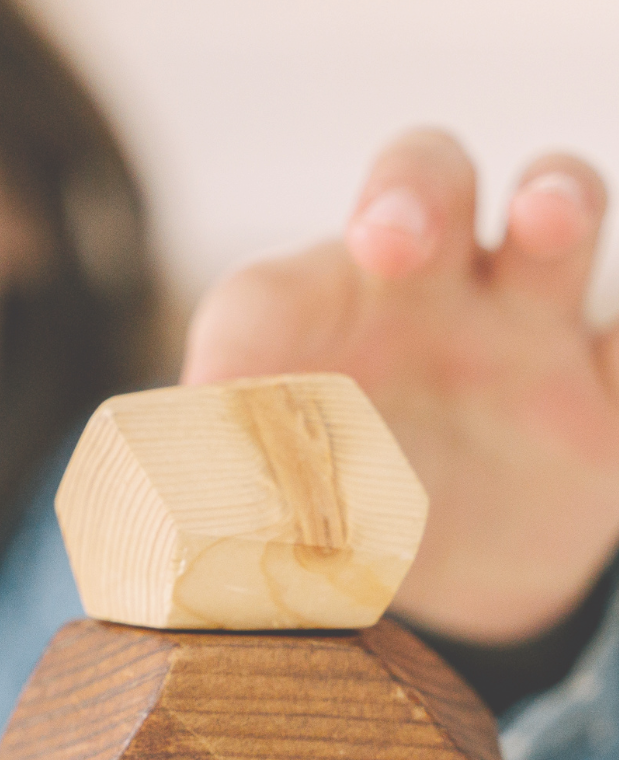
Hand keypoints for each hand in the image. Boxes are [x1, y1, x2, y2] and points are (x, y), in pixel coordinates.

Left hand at [181, 129, 618, 641]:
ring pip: (554, 220)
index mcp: (310, 314)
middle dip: (408, 191)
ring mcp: (524, 331)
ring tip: (546, 217)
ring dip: (556, 200)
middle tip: (388, 242)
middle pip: (422, 180)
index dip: (240, 336)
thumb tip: (182, 541)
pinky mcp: (603, 403)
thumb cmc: (325, 506)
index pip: (267, 295)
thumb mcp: (258, 517)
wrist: (440, 579)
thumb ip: (219, 513)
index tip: (216, 401)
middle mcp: (421, 291)